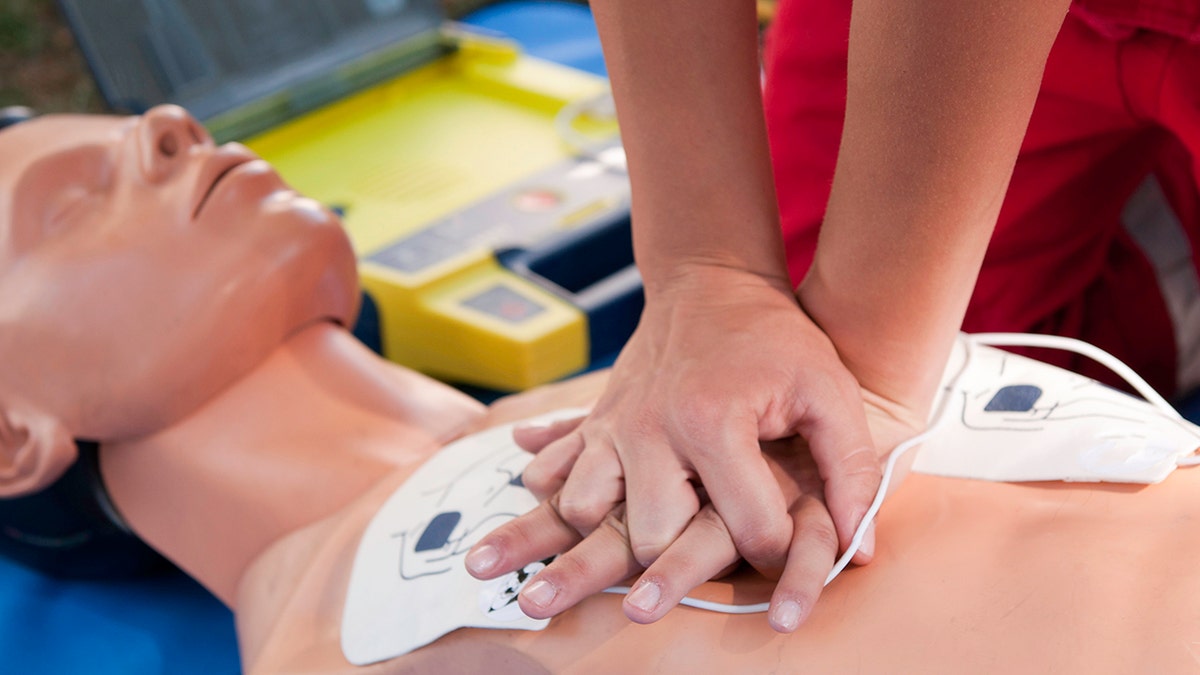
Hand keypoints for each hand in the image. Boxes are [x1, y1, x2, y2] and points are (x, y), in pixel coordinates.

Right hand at [467, 264, 883, 627]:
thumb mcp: (831, 391)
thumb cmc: (777, 338)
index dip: (780, 552)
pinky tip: (586, 509)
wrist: (709, 281)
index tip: (786, 540)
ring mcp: (614, 426)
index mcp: (714, 423)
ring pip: (591, 516)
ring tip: (654, 538)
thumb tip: (858, 550)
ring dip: (619, 536)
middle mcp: (651, 430)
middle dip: (689, 560)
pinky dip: (567, 500)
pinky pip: (558, 476)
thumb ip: (851, 470)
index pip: (750, 530)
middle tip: (718, 544)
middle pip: (656, 541)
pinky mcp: (594, 423)